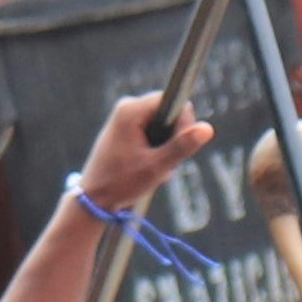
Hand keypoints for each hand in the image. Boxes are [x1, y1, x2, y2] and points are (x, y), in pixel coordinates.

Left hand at [77, 91, 215, 215]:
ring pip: (161, 127)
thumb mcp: (156, 167)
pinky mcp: (125, 129)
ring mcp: (124, 118)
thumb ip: (181, 146)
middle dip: (172, 140)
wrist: (93, 199)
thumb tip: (207, 128)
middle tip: (162, 164)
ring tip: (153, 169)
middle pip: (168, 115)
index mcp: (131, 109)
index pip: (172, 102)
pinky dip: (155, 151)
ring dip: (164, 150)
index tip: (176, 148)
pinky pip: (151, 134)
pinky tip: (147, 168)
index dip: (182, 124)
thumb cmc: (121, 183)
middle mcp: (127, 107)